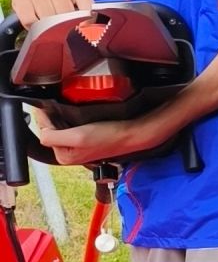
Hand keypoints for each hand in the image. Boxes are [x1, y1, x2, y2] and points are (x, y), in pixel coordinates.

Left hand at [43, 109, 174, 166]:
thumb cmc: (109, 136)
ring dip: (60, 118)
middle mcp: (69, 155)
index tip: (45, 105)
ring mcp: (77, 148)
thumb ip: (53, 136)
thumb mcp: (77, 136)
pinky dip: (70, 121)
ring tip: (63, 108)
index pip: (44, 133)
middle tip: (54, 105)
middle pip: (51, 131)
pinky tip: (76, 116)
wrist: (131, 135)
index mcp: (63, 156)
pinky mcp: (85, 142)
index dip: (44, 117)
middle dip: (52, 118)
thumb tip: (42, 130)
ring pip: (60, 129)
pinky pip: (71, 129)